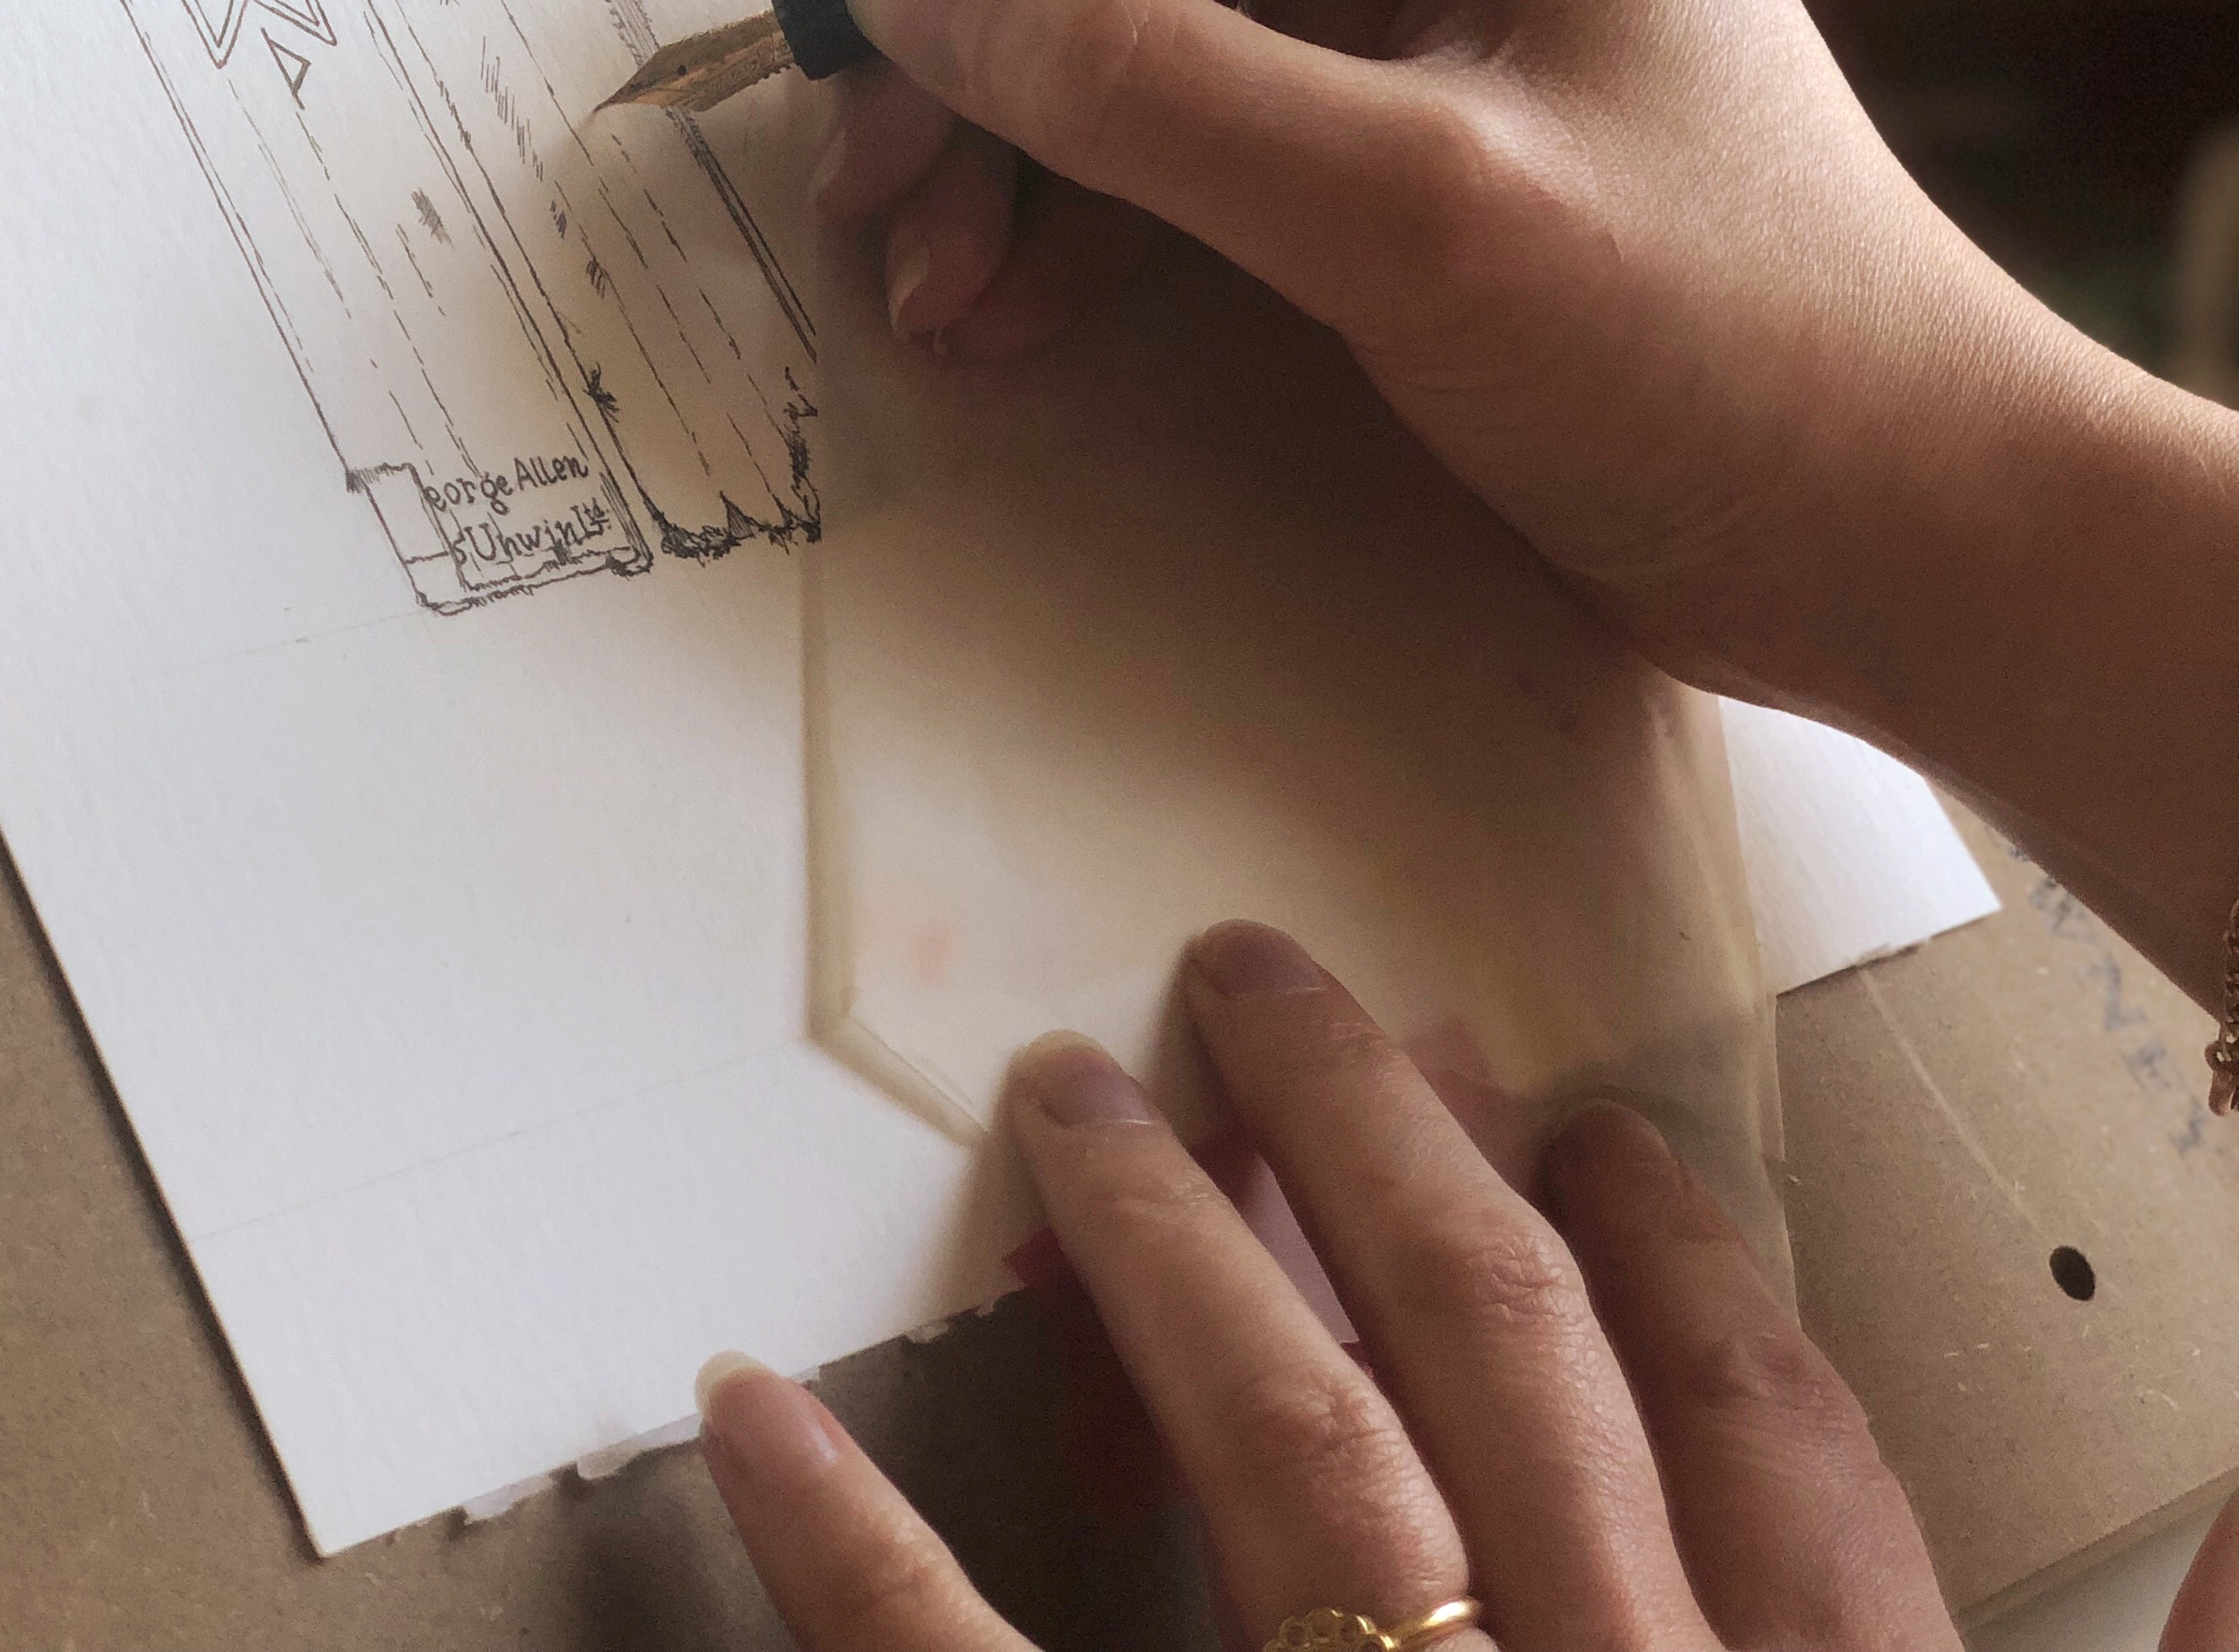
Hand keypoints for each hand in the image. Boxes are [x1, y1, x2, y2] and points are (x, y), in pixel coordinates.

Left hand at [697, 922, 1958, 1651]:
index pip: (1769, 1445)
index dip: (1675, 1257)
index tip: (1584, 1117)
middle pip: (1498, 1370)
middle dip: (1379, 1146)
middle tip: (1257, 976)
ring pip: (1282, 1454)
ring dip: (1164, 1249)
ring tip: (1062, 1092)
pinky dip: (851, 1548)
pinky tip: (754, 1416)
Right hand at [789, 0, 2008, 703]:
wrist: (1907, 543)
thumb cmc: (1731, 345)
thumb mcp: (1412, 206)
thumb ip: (1144, 79)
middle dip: (972, 6)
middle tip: (860, 168)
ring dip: (997, 124)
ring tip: (918, 276)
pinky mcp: (1387, 124)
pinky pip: (1173, 115)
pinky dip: (1070, 200)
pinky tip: (1001, 307)